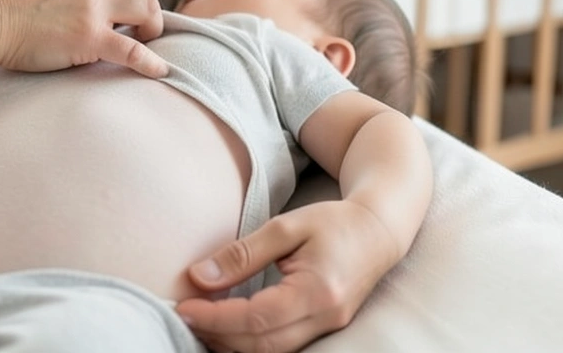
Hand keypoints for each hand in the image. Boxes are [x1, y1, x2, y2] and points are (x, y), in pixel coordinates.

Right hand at [0, 0, 168, 77]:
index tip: (126, 8)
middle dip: (144, 8)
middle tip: (139, 27)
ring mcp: (93, 4)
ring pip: (149, 11)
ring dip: (152, 28)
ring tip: (146, 41)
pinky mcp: (89, 37)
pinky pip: (134, 50)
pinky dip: (152, 62)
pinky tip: (160, 72)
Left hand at [176, 200, 401, 352]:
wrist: (379, 230)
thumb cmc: (334, 222)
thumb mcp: (286, 226)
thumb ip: (242, 254)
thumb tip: (199, 277)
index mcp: (317, 291)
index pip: (256, 318)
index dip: (215, 318)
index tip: (184, 307)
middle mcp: (325, 318)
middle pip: (261, 346)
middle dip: (217, 335)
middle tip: (185, 316)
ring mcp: (328, 329)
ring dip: (231, 344)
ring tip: (201, 322)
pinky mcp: (323, 330)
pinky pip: (281, 347)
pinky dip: (250, 343)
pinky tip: (228, 327)